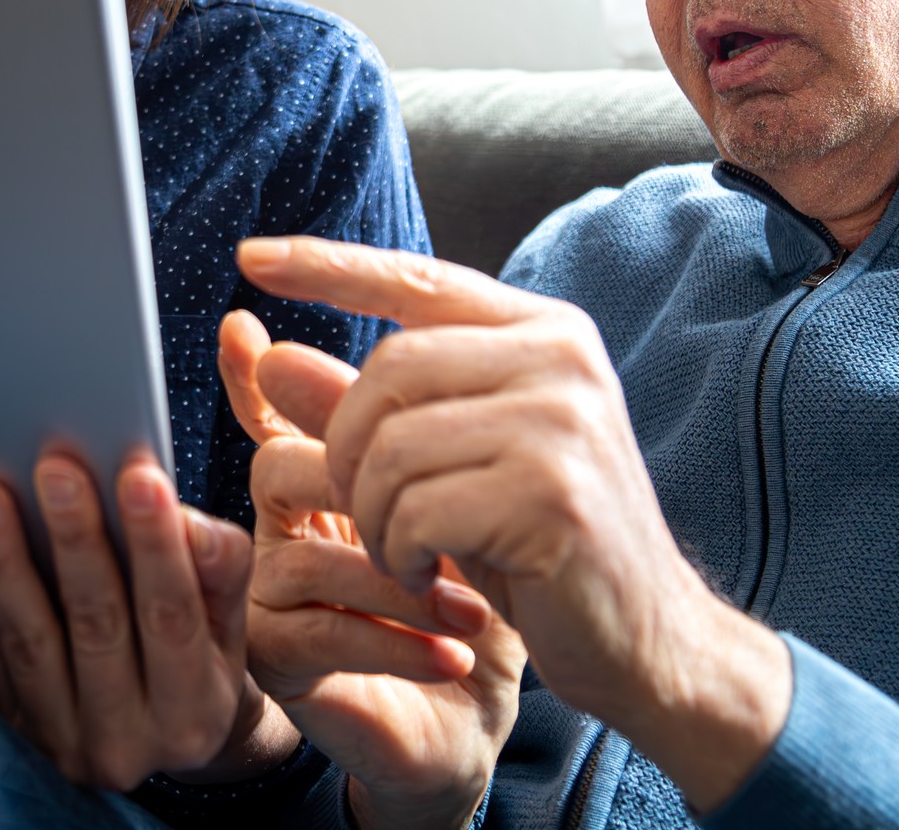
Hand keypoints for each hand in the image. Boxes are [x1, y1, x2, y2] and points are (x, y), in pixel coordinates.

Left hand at [0, 450, 298, 790]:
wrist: (156, 743)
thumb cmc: (196, 663)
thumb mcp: (229, 627)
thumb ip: (220, 571)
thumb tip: (185, 519)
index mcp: (193, 710)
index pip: (173, 616)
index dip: (157, 546)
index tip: (139, 476)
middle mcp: (126, 739)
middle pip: (97, 626)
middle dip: (76, 540)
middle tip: (57, 470)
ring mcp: (62, 741)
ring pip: (30, 641)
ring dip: (7, 561)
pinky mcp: (14, 731)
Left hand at [234, 238, 791, 812]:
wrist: (648, 641)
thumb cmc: (541, 544)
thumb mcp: (448, 461)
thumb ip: (364, 406)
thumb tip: (265, 353)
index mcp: (544, 331)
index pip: (415, 277)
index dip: (326, 266)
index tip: (251, 256)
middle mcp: (561, 357)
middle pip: (387, 368)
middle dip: (349, 450)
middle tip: (370, 514)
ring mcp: (563, 422)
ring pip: (392, 446)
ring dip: (375, 518)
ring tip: (409, 555)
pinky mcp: (553, 495)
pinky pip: (416, 512)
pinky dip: (402, 557)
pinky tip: (434, 583)